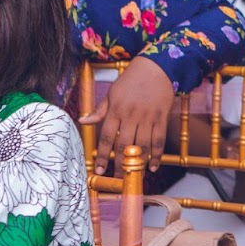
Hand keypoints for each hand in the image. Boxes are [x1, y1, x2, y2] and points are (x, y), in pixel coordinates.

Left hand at [78, 57, 174, 172]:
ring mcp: (147, 117)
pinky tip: (152, 166)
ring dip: (138, 163)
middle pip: (124, 145)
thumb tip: (83, 120)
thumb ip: (99, 110)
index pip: (106, 137)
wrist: (157, 67)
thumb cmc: (132, 79)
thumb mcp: (112, 93)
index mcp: (116, 110)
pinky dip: (156, 156)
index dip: (102, 155)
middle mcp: (131, 115)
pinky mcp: (162, 118)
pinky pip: (159, 141)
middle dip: (119, 165)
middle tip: (116, 178)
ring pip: (142, 146)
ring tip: (134, 176)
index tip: (99, 170)